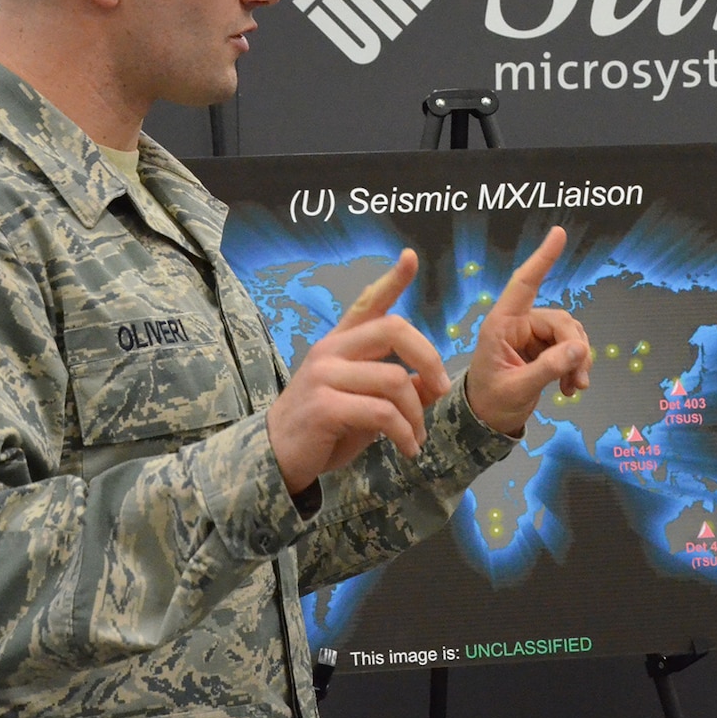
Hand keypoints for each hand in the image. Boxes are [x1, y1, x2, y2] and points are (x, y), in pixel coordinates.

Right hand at [266, 251, 449, 493]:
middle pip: (394, 330)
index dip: (392, 281)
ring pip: (395, 379)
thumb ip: (398, 389)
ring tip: (417, 438)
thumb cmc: (325, 430)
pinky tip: (407, 448)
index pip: (368, 304)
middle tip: (440, 388)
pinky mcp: (324, 405)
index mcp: (340, 344)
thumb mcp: (367, 406)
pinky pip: (383, 413)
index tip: (409, 258)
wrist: (276, 459)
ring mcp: (324, 375)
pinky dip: (404, 434)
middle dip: (429, 358)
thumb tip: (435, 383)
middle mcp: (330, 351)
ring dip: (416, 414)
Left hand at [465, 227, 591, 435]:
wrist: (486, 422)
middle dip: (575, 348)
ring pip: (570, 335)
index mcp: (502, 324)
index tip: (558, 234)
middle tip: (580, 378)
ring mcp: (532, 336)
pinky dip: (576, 366)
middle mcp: (518, 324)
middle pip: (561, 321)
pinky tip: (572, 388)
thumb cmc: (490, 402)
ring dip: (578, 360)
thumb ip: (548, 369)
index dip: (542, 259)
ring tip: (575, 387)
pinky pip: (571, 348)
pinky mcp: (544, 349)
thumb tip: (579, 349)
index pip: (524, 283)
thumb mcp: (518, 388)